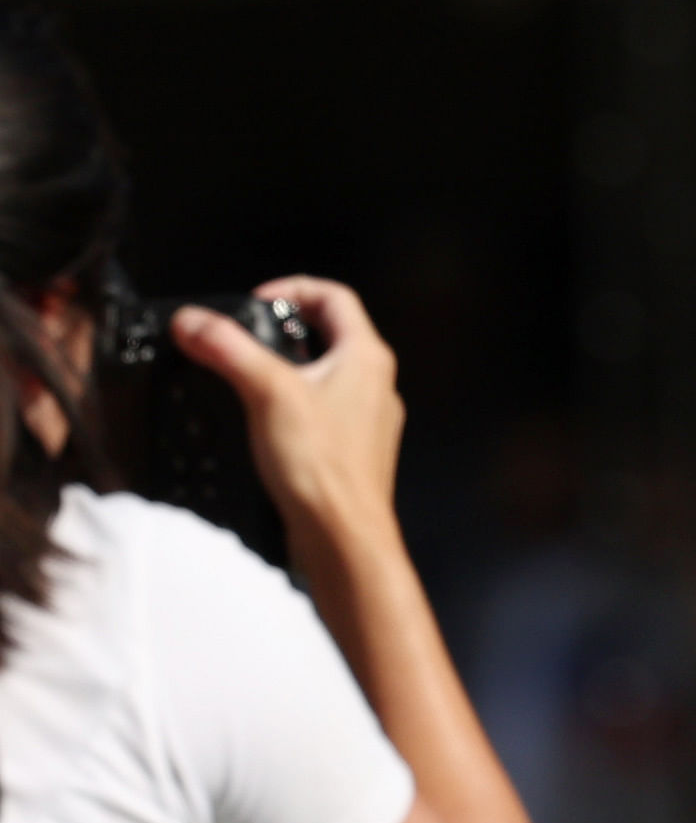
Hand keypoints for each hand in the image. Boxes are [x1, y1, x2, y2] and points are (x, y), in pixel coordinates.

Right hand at [174, 278, 394, 550]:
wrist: (343, 534)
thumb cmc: (322, 466)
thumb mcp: (266, 392)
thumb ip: (227, 349)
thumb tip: (192, 321)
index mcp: (366, 357)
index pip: (335, 297)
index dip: (292, 288)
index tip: (254, 301)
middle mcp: (375, 383)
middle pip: (329, 332)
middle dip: (282, 327)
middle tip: (243, 336)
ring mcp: (367, 416)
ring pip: (324, 371)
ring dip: (284, 365)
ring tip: (245, 374)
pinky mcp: (352, 446)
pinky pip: (321, 407)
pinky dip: (290, 399)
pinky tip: (261, 417)